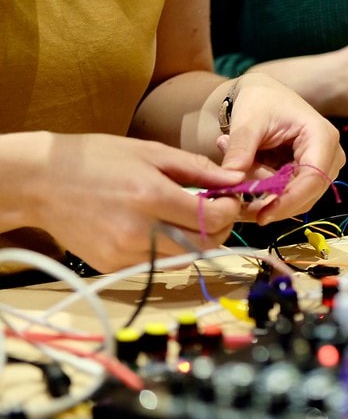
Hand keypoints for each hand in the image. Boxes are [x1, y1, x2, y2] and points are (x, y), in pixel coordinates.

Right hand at [28, 134, 243, 271]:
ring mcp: (126, 253)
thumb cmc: (97, 159)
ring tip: (186, 218)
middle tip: (215, 211)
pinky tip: (159, 229)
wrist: (41, 182)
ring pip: (184, 259)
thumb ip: (196, 168)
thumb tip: (234, 178)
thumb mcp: (150, 152)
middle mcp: (141, 232)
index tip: (228, 199)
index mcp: (151, 197)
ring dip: (196, 241)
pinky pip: (157, 264)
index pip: (211, 218)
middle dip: (219, 229)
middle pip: (204, 244)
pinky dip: (168, 250)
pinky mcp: (115, 266)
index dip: (229, 210)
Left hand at [216, 72, 345, 223]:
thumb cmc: (259, 101)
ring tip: (240, 164)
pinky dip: (265, 190)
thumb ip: (239, 150)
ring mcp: (324, 168)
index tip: (261, 216)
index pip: (313, 179)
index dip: (288, 201)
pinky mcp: (311, 176)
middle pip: (306, 195)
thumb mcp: (246, 122)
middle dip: (270, 201)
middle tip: (234, 193)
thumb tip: (231, 181)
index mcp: (322, 137)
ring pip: (295, 199)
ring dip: (264, 193)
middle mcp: (331, 156)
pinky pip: (288, 195)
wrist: (263, 95)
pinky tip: (248, 168)